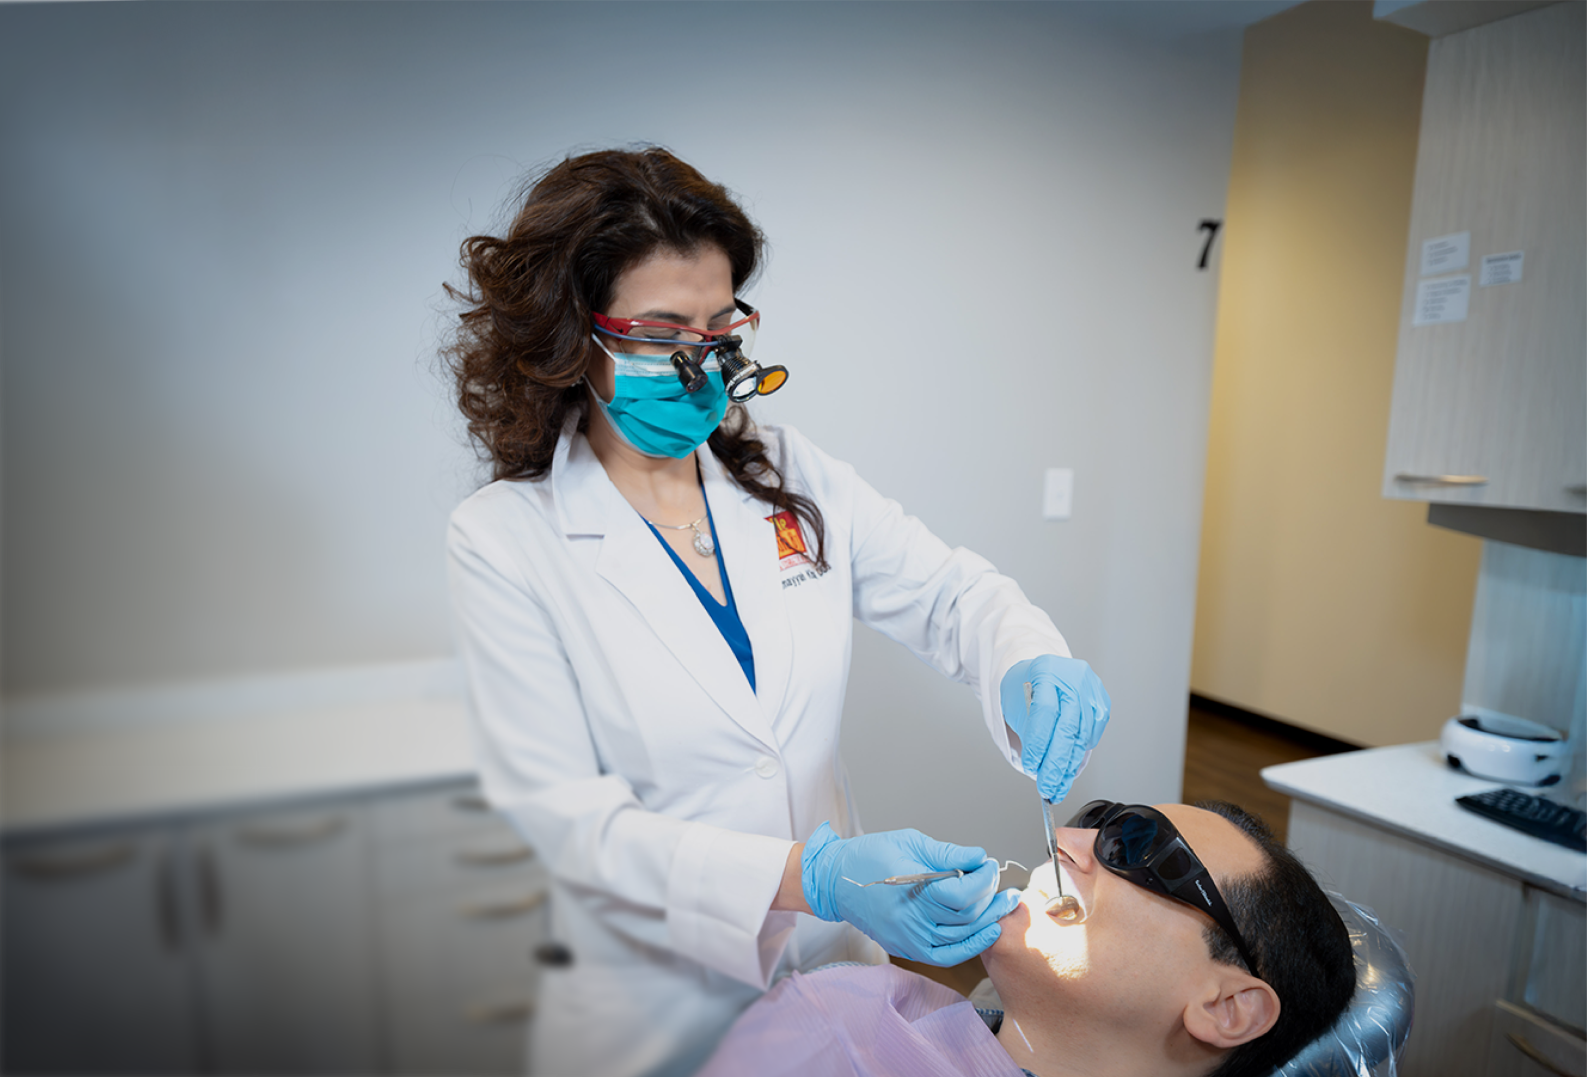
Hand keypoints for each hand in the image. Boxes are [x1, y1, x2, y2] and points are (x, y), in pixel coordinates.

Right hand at [800, 823, 1018, 964]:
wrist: (834, 881)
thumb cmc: (867, 856)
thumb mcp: (909, 843)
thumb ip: (947, 854)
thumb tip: (979, 857)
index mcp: (911, 890)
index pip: (963, 894)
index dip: (983, 880)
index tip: (988, 865)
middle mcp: (911, 920)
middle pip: (966, 916)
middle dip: (989, 897)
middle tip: (999, 883)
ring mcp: (908, 938)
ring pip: (961, 937)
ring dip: (987, 921)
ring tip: (1003, 905)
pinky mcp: (906, 947)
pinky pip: (945, 955)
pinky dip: (969, 947)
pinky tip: (986, 933)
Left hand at [999, 655, 1110, 801]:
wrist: (1044, 673)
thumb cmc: (1027, 689)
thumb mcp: (1018, 705)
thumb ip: (1030, 734)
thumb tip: (1040, 770)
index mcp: (1046, 671)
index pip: (1044, 712)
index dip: (1038, 743)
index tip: (1032, 766)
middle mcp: (1073, 677)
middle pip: (1067, 727)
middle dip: (1056, 763)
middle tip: (1047, 786)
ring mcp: (1091, 689)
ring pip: (1082, 736)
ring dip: (1069, 766)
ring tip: (1058, 785)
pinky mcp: (1102, 702)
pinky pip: (1092, 735)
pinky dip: (1079, 754)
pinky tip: (1069, 767)